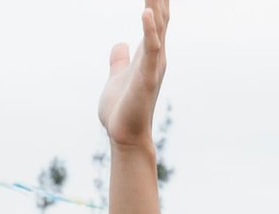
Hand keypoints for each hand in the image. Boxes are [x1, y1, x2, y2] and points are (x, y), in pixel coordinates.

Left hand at [97, 0, 169, 148]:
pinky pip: (151, 49)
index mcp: (149, 52)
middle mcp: (156, 55)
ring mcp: (154, 66)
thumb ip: (119, 60)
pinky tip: (146, 11)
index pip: (157, 16)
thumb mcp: (117, 77)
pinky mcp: (147, 78)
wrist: (123, 135)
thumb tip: (119, 45)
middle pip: (161, 14)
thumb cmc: (121, 109)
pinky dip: (150, 30)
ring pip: (159, 26)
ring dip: (158, 3)